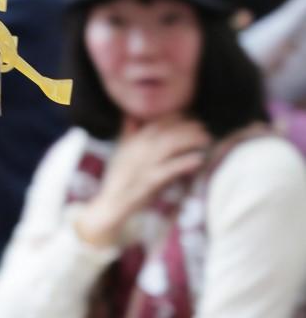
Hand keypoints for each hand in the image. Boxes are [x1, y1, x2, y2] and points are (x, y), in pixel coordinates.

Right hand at [74, 118, 211, 248]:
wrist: (112, 203)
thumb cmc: (118, 178)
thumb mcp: (121, 151)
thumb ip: (128, 132)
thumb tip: (131, 115)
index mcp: (134, 140)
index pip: (159, 121)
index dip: (178, 117)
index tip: (191, 118)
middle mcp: (139, 148)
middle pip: (168, 130)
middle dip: (189, 126)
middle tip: (203, 128)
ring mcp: (145, 163)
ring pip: (171, 144)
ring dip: (191, 139)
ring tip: (206, 139)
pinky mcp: (151, 180)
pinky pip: (170, 168)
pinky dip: (185, 162)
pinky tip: (198, 159)